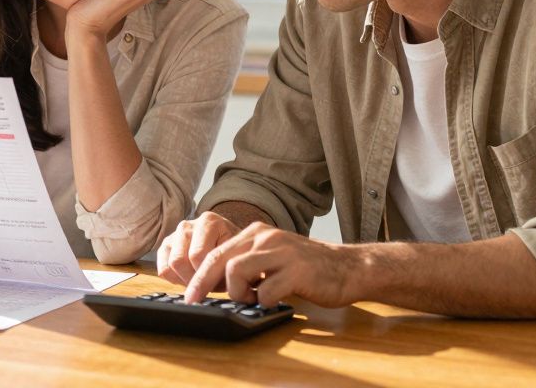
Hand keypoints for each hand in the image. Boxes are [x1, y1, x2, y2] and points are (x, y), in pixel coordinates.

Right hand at [157, 211, 240, 287]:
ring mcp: (174, 235)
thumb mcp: (236, 257)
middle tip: (207, 286)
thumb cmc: (235, 254)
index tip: (216, 284)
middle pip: (179, 261)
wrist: (232, 246)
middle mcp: (188, 225)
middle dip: (193, 279)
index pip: (197, 255)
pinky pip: (163, 270)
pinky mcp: (166, 246)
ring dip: (184, 280)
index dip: (205, 275)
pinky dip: (174, 279)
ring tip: (200, 281)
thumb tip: (211, 284)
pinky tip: (189, 278)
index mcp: (208, 221)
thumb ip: (225, 268)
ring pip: (169, 266)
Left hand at [180, 221, 363, 308]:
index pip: (216, 252)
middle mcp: (265, 236)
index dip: (198, 275)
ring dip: (237, 292)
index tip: (188, 295)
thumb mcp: (271, 258)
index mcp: (256, 233)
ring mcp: (281, 252)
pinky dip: (263, 300)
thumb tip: (213, 285)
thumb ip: (247, 265)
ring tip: (250, 299)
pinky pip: (266, 289)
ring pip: (237, 270)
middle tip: (195, 302)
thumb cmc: (306, 269)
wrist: (347, 267)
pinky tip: (271, 300)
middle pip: (220, 259)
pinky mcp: (297, 270)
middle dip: (202, 283)